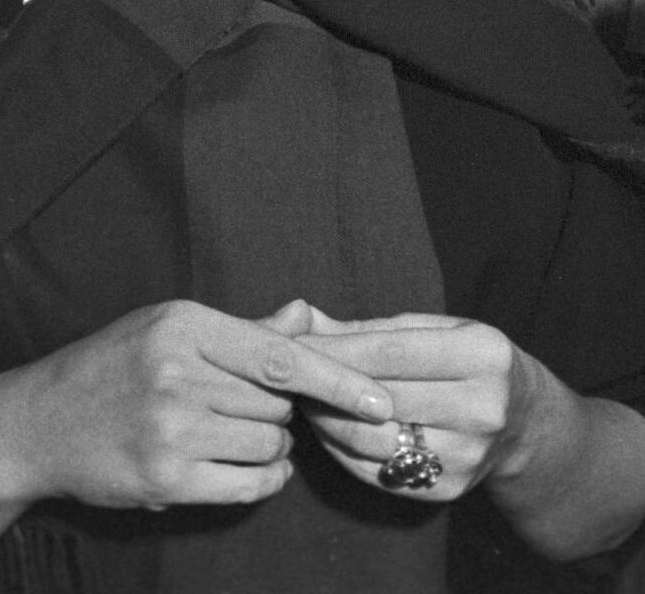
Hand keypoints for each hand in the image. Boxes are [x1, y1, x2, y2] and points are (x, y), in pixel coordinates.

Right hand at [0, 299, 393, 512]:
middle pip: (279, 405)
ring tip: (231, 435)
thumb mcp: (170, 329)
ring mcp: (170, 428)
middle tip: (244, 410)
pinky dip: (261, 481)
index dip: (337, 380)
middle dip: (279, 413)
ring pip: (268, 445)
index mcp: (185, 324)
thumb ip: (243, 330)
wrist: (40, 421)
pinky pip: (248, 485)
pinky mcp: (165, 478)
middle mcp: (178, 372)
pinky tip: (244, 469)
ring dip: (269, 447)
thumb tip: (305, 316)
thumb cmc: (113, 366)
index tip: (380, 400)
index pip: (281, 356)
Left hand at [296, 308, 545, 502]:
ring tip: (299, 398)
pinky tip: (324, 428)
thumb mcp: (436, 329)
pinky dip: (342, 449)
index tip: (293, 342)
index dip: (336, 347)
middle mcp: (483, 408)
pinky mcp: (449, 489)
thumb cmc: (467, 361)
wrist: (525, 426)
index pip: (392, 350)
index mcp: (483, 354)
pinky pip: (379, 471)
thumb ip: (370, 327)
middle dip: (325, 383)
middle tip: (283, 373)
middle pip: (381, 396)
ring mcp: (468, 455)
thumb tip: (303, 318)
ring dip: (326, 419)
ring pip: (375, 438)